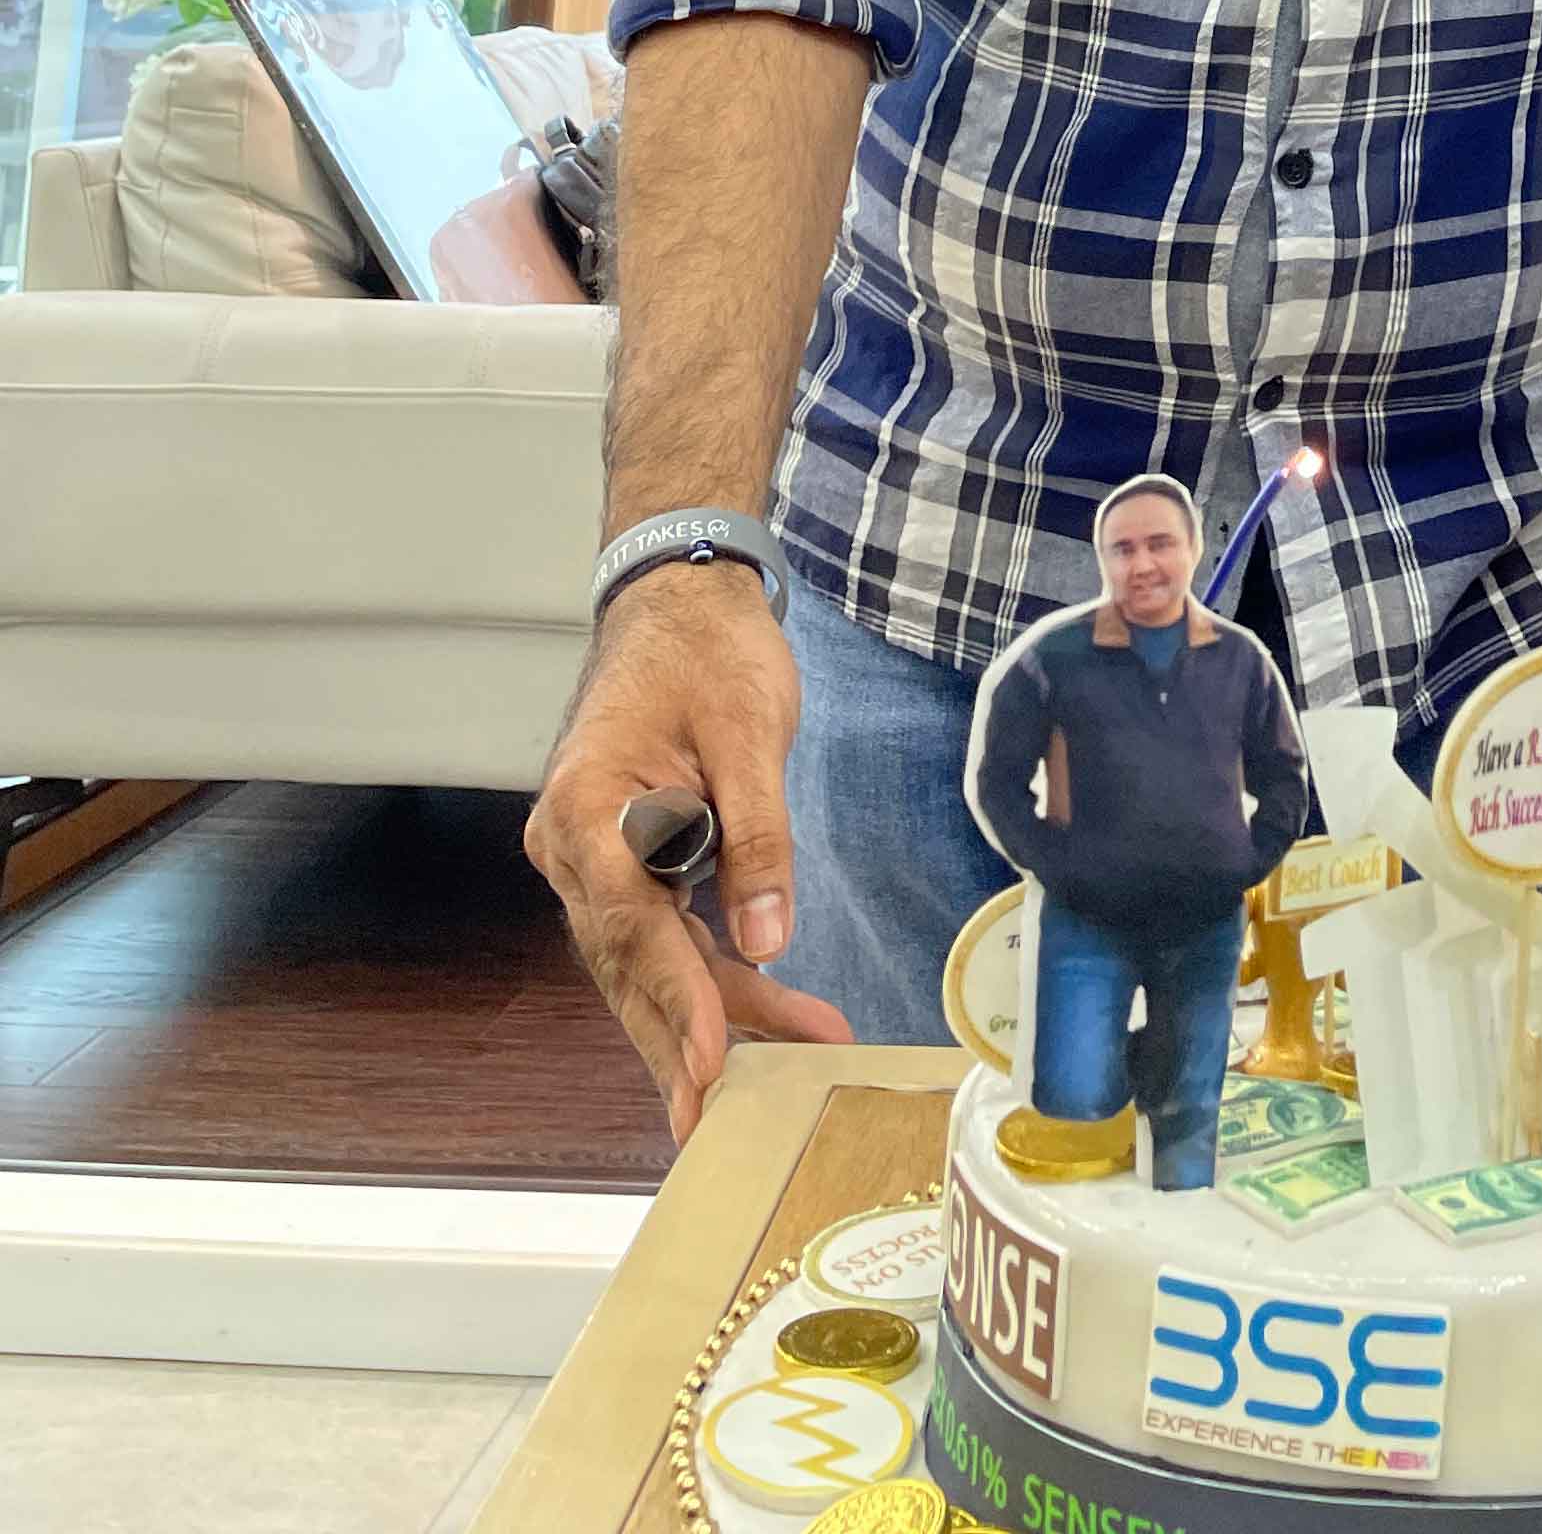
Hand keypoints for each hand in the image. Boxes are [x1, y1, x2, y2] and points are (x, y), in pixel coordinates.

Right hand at [524, 563, 853, 1139]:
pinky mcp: (626, 864)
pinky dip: (712, 976)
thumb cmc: (708, 651)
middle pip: (629, 965)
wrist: (680, 599)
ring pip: (647, 962)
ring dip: (714, 1015)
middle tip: (727, 1119)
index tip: (712, 1059)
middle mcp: (572, 846)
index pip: (629, 923)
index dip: (675, 995)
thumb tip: (768, 939)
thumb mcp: (749, 731)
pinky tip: (766, 1016)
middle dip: (688, 1040)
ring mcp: (593, 860)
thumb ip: (756, 835)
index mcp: (586, 806)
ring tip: (791, 1060)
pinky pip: (663, 935)